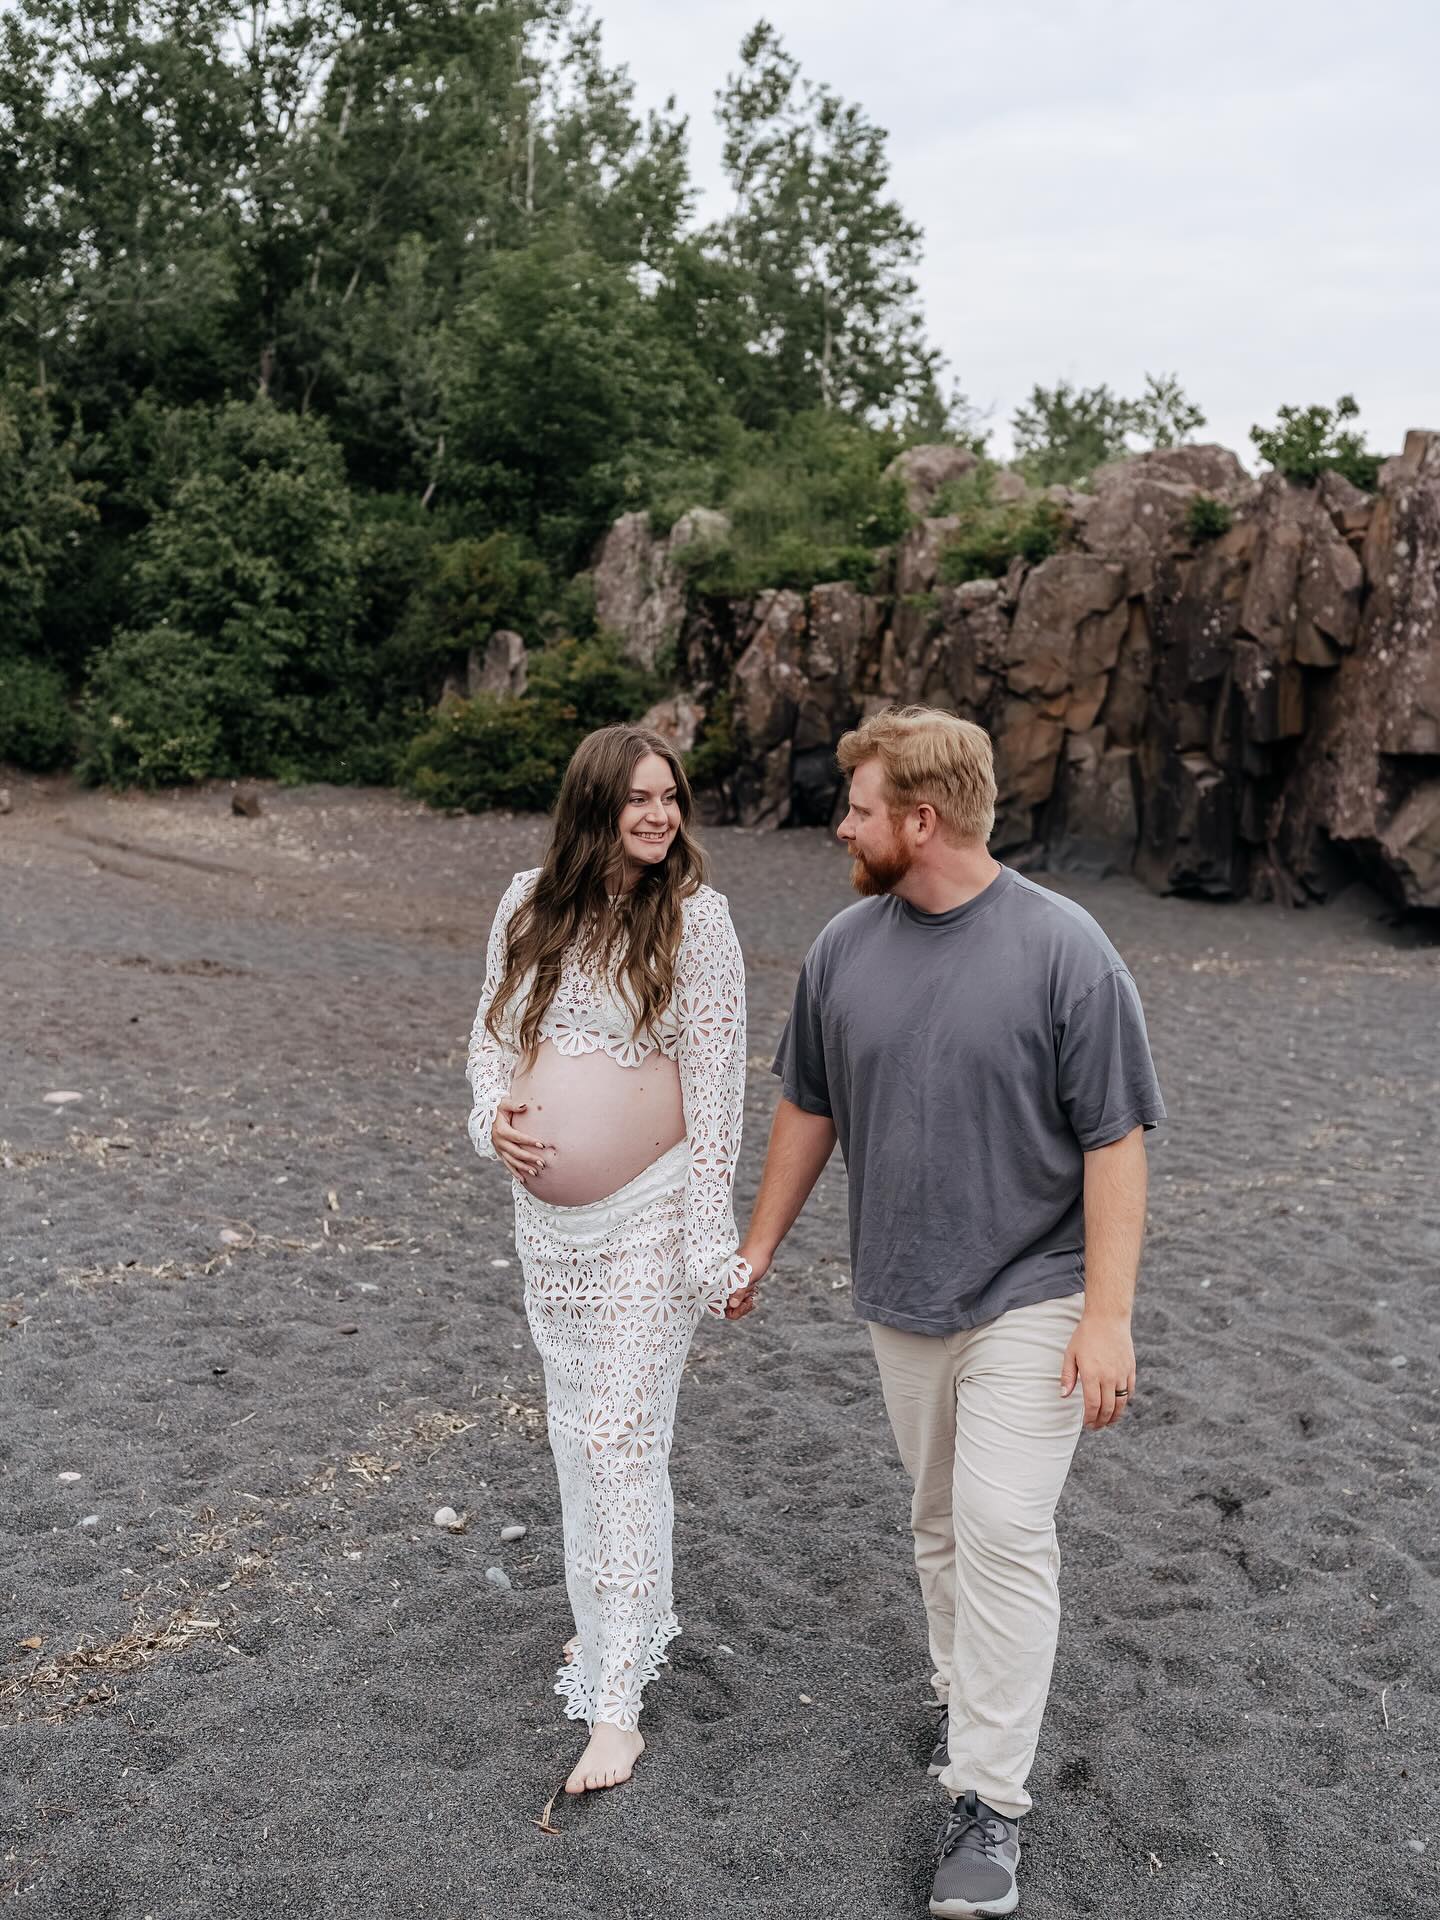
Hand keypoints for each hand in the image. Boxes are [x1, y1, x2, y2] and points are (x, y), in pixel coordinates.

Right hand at [491, 1102, 550, 1181]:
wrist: (485, 1114)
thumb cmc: (497, 1107)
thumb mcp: (504, 1103)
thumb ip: (514, 1105)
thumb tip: (525, 1105)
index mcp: (501, 1131)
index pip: (518, 1137)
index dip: (530, 1141)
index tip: (542, 1145)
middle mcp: (499, 1142)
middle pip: (516, 1152)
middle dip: (530, 1158)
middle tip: (542, 1163)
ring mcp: (499, 1149)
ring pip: (512, 1161)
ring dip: (523, 1168)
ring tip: (536, 1173)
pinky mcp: (499, 1152)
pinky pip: (507, 1164)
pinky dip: (514, 1172)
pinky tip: (523, 1179)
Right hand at [724, 1243, 771, 1319]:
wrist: (760, 1247)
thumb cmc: (753, 1260)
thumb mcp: (746, 1278)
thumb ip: (738, 1292)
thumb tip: (732, 1306)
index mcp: (721, 1284)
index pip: (718, 1307)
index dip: (731, 1311)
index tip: (744, 1305)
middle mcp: (723, 1285)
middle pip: (726, 1307)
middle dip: (739, 1307)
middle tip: (750, 1301)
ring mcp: (730, 1284)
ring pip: (733, 1303)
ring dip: (743, 1302)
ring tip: (752, 1292)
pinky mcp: (738, 1282)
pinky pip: (739, 1296)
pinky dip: (746, 1297)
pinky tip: (754, 1291)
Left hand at [1060, 1314, 1135, 1429]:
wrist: (1108, 1319)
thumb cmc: (1086, 1335)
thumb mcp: (1070, 1354)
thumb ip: (1067, 1377)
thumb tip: (1064, 1395)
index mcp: (1092, 1374)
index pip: (1093, 1405)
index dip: (1090, 1418)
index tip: (1087, 1424)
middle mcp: (1109, 1377)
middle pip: (1108, 1408)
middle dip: (1101, 1421)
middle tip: (1096, 1427)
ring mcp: (1122, 1374)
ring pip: (1121, 1403)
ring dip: (1114, 1416)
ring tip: (1107, 1421)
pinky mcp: (1131, 1369)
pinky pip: (1129, 1392)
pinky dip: (1124, 1402)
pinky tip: (1118, 1405)